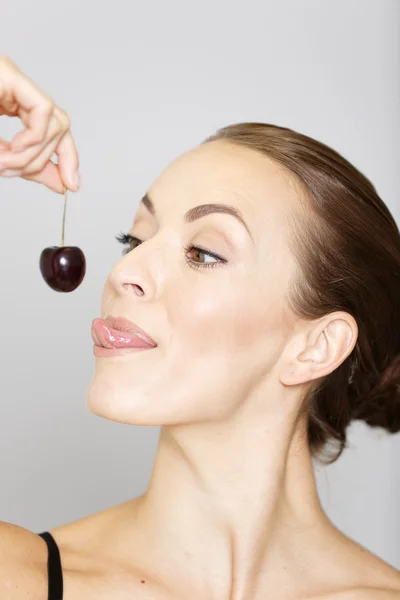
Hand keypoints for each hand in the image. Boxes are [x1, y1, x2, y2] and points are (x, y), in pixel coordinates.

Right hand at [0, 56, 79, 193]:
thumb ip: (26, 166)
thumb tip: (62, 183)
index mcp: (13, 104)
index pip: (56, 130)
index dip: (68, 158)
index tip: (71, 185)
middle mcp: (17, 89)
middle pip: (60, 125)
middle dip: (44, 159)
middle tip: (12, 172)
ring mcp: (12, 79)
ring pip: (54, 120)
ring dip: (32, 153)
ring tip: (4, 163)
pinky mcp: (8, 74)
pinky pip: (42, 111)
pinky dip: (32, 138)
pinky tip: (10, 149)